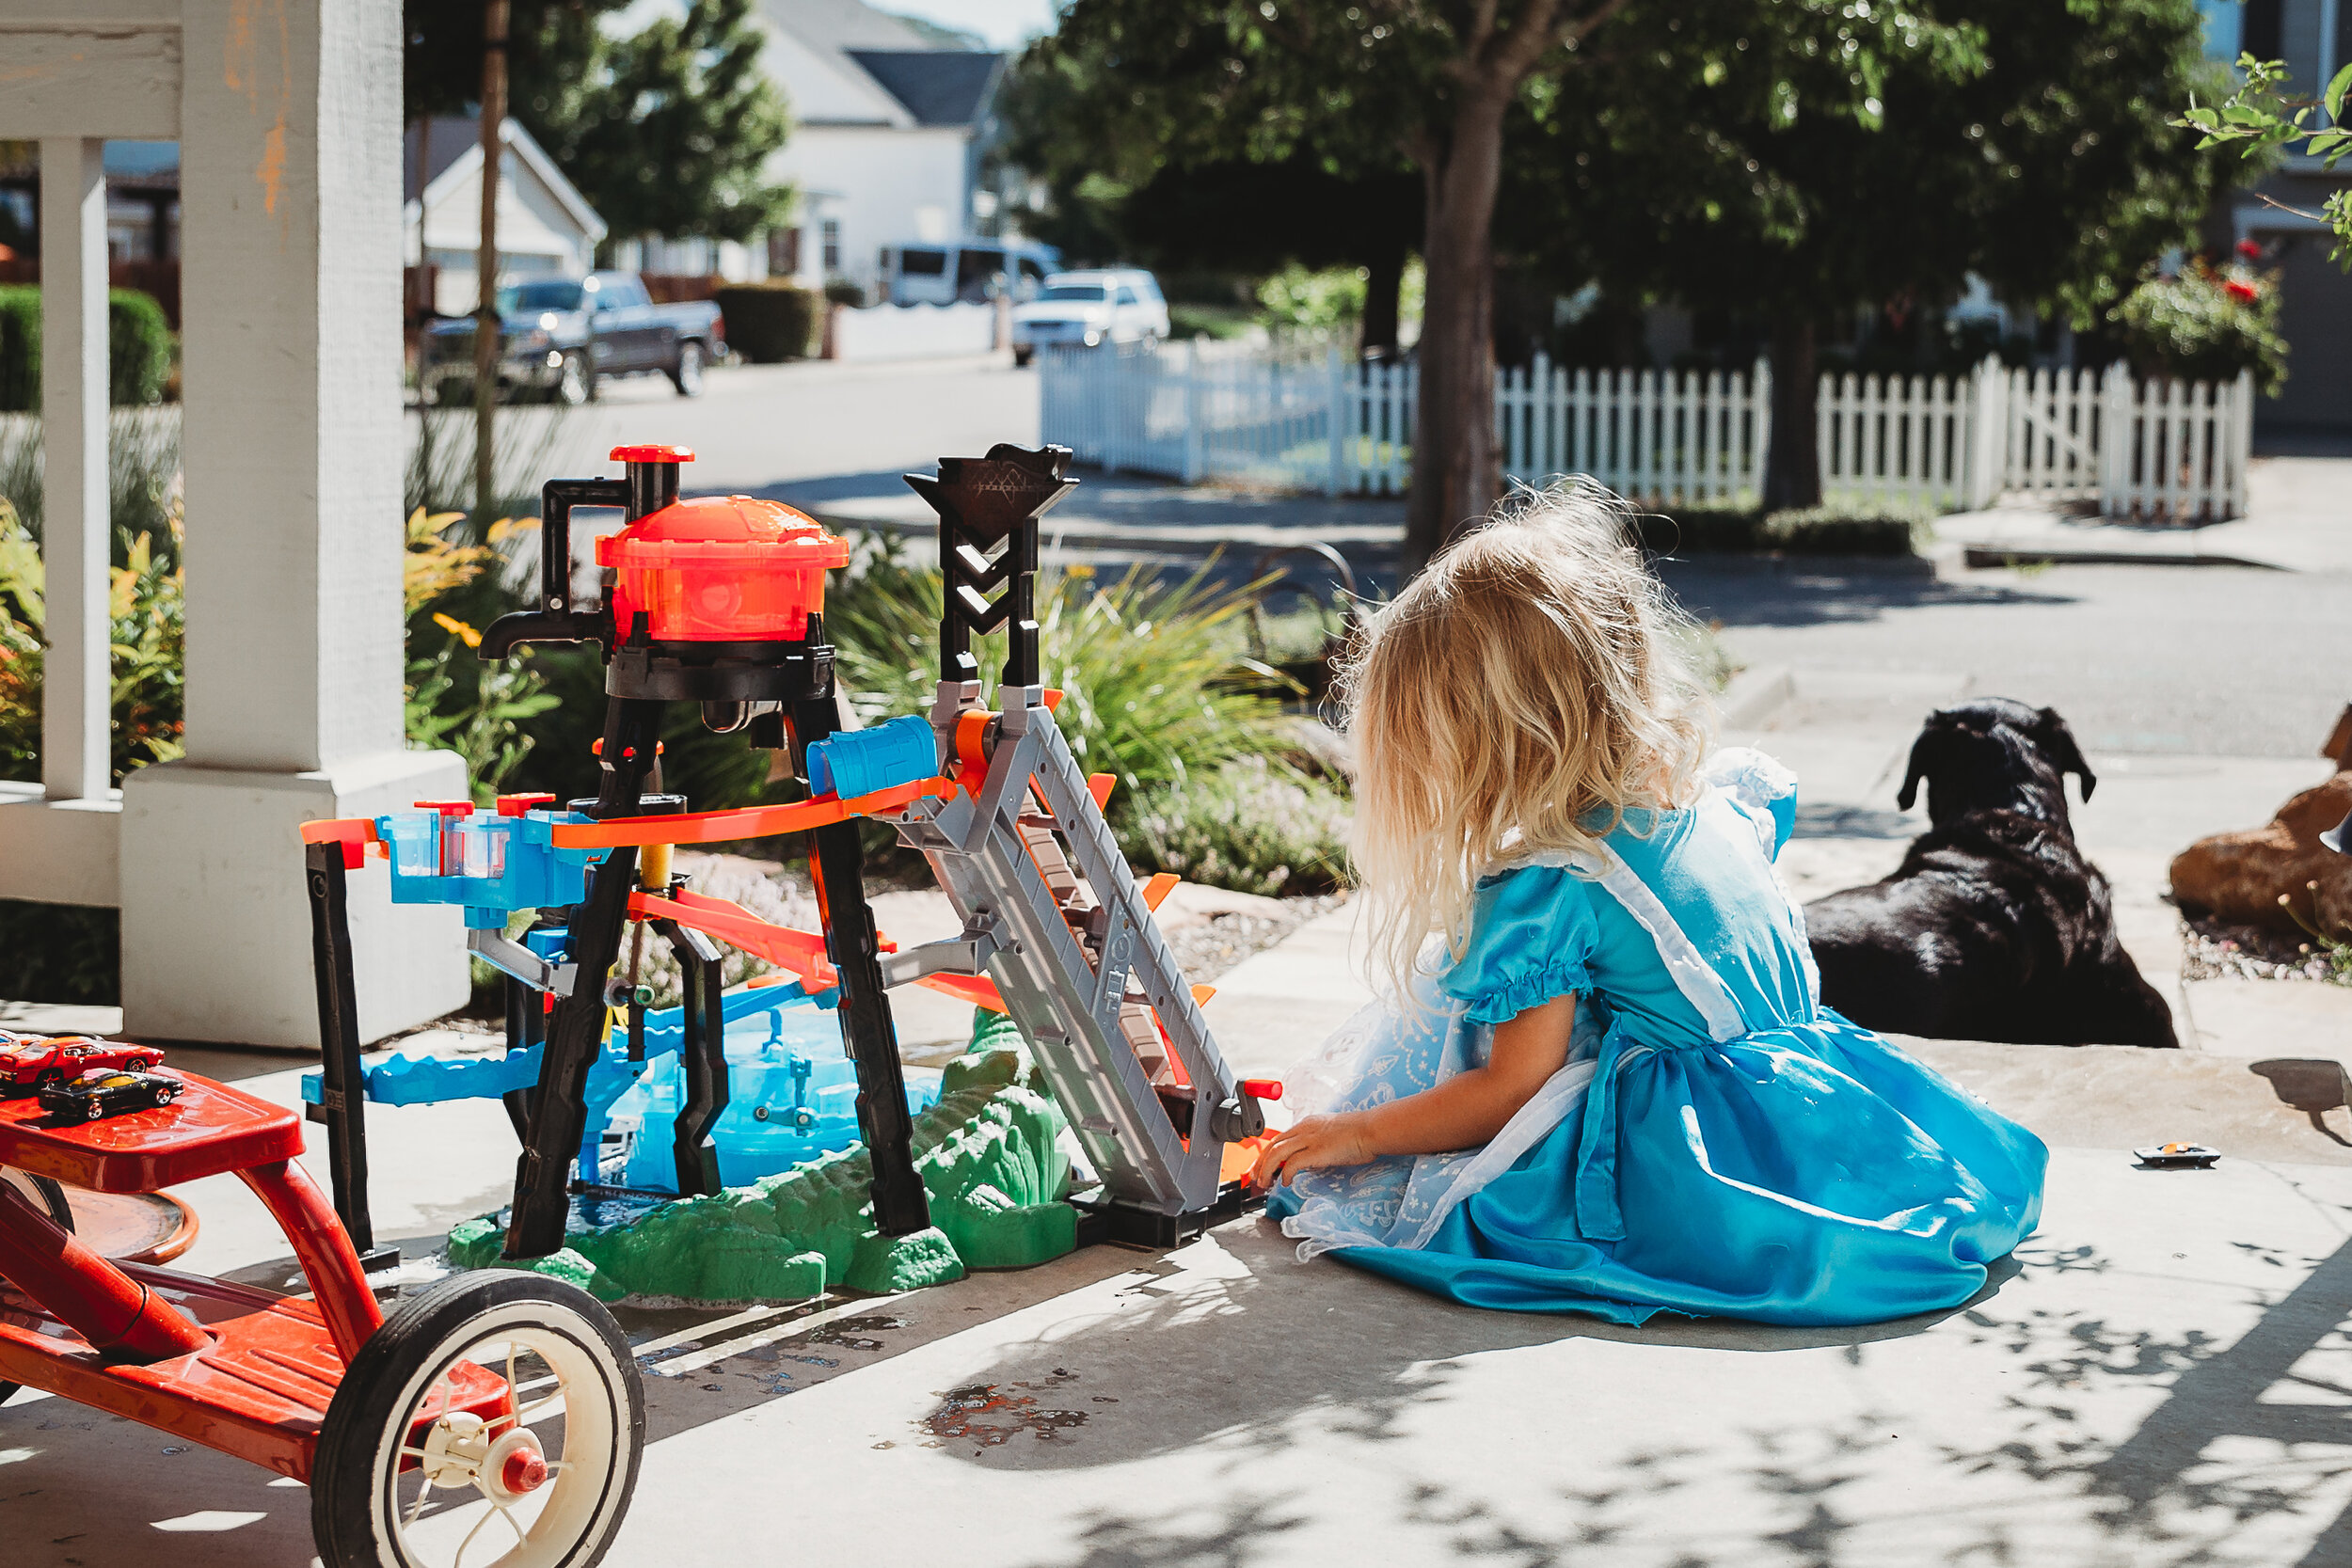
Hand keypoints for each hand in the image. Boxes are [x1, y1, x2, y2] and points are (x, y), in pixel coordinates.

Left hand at [1250, 1112, 1374, 1189]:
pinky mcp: (1316, 1150)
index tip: (1261, 1166)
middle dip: (1260, 1163)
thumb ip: (1317, 1146)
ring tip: (1264, 1183)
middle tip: (1255, 1178)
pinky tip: (1285, 1183)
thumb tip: (1308, 1162)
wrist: (1372, 1129)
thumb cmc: (1360, 1134)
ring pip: (1276, 1153)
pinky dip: (1285, 1174)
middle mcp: (1304, 1129)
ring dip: (1266, 1170)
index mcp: (1307, 1124)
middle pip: (1272, 1144)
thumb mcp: (1332, 1136)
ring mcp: (1309, 1139)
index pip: (1279, 1138)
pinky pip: (1292, 1164)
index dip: (1266, 1153)